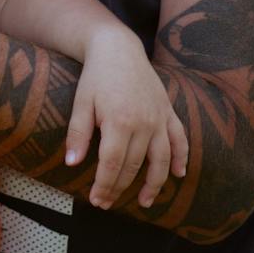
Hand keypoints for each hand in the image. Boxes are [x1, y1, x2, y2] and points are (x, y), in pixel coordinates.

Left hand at [68, 28, 189, 208]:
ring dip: (154, 184)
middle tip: (108, 203)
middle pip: (134, 166)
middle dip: (121, 188)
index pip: (112, 164)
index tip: (96, 200)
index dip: (104, 185)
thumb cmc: (96, 77)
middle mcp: (145, 123)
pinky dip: (181, 158)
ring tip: (145, 202)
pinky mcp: (169, 112)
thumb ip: (78, 134)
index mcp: (119, 121)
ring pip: (161, 160)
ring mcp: (160, 118)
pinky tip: (178, 175)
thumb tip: (71, 163)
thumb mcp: (81, 102)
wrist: (119, 49)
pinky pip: (180, 139)